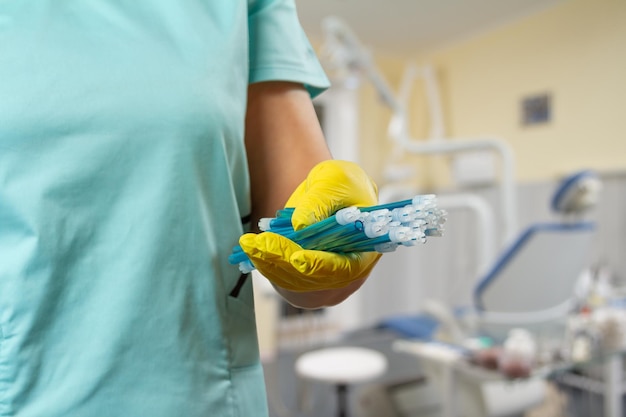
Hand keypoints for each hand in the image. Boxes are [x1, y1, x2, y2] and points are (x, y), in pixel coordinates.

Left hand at [239, 160, 381, 291]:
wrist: (327, 193)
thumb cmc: (340, 184)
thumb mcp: (334, 180)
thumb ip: (320, 201)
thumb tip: (301, 226)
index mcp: (368, 250)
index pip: (346, 268)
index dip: (321, 266)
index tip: (296, 259)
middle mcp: (350, 274)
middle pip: (316, 280)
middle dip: (285, 262)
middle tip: (258, 244)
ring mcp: (328, 281)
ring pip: (297, 283)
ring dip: (270, 264)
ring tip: (249, 243)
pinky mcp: (307, 280)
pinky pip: (286, 281)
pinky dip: (268, 266)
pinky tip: (252, 249)